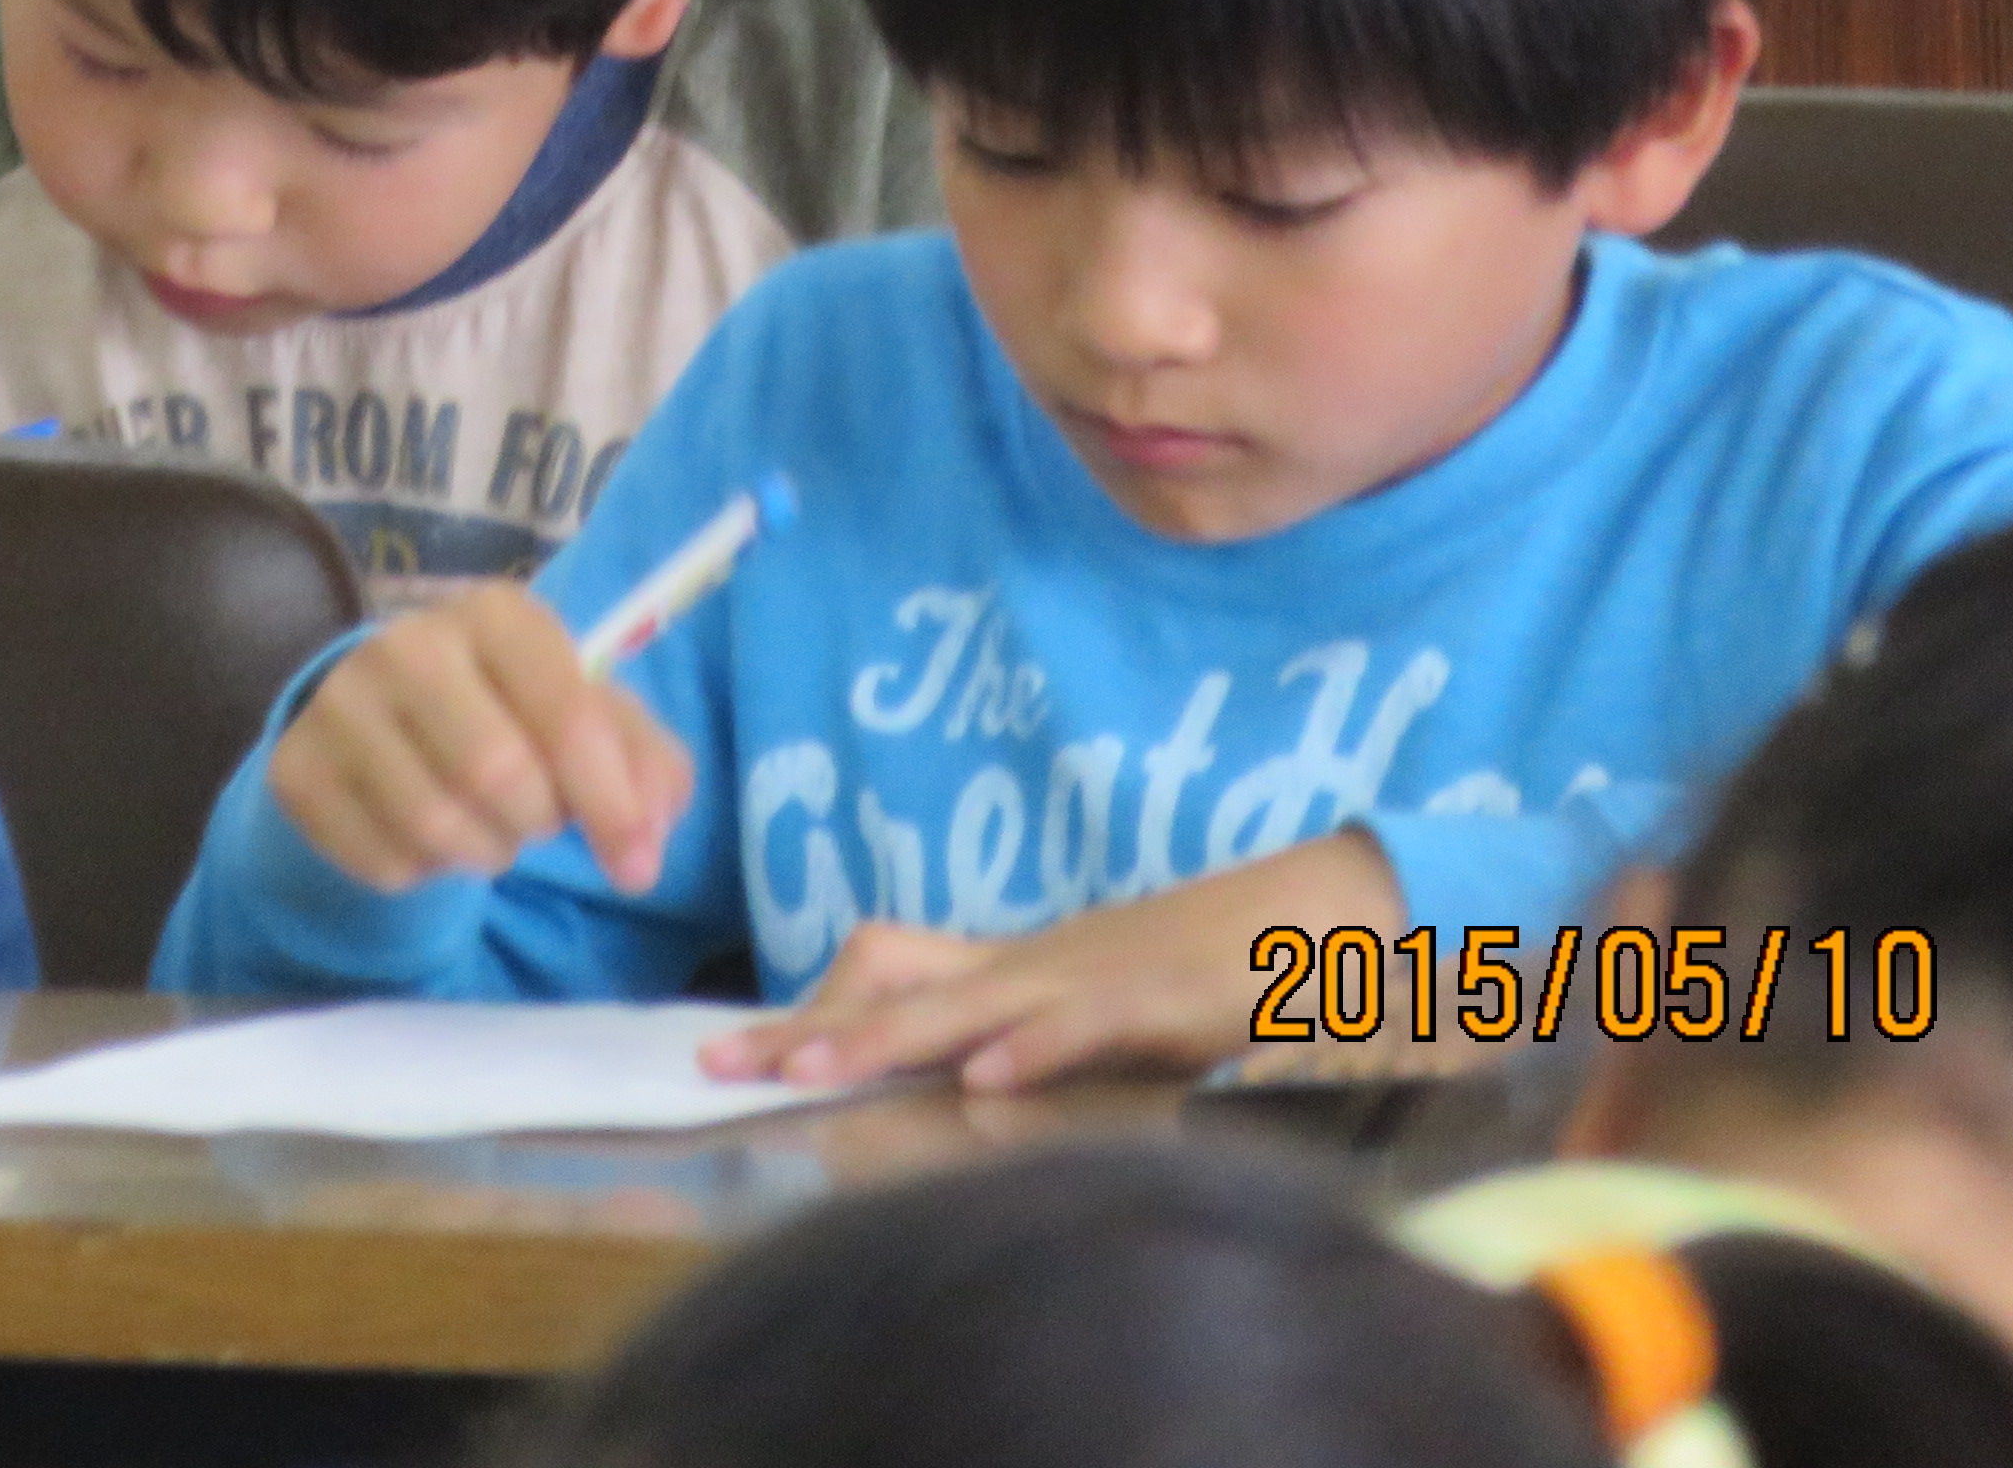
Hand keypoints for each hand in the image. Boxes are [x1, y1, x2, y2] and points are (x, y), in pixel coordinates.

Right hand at [268, 581, 695, 896]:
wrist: (385, 717)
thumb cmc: (511, 712)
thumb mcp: (590, 718)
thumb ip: (644, 765)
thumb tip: (645, 836)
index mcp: (496, 615)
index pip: (565, 712)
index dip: (610, 801)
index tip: (637, 868)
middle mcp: (408, 643)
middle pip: (497, 774)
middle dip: (537, 822)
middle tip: (537, 819)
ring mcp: (340, 704)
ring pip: (435, 827)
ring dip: (483, 852)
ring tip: (486, 827)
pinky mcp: (297, 770)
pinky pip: (383, 862)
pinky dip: (424, 873)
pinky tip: (425, 836)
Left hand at [697, 831, 1398, 1092]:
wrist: (1297, 933)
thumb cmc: (1172, 987)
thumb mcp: (1064, 1017)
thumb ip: (992, 1039)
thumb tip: (911, 1080)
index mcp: (1002, 978)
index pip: (880, 986)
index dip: (800, 1019)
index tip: (715, 1055)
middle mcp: (1028, 972)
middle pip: (898, 996)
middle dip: (808, 1032)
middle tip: (726, 1063)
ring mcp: (1088, 982)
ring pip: (970, 1007)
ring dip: (886, 1037)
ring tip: (814, 1069)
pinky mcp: (1158, 1003)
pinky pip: (1084, 1025)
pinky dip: (1034, 1049)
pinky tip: (986, 1078)